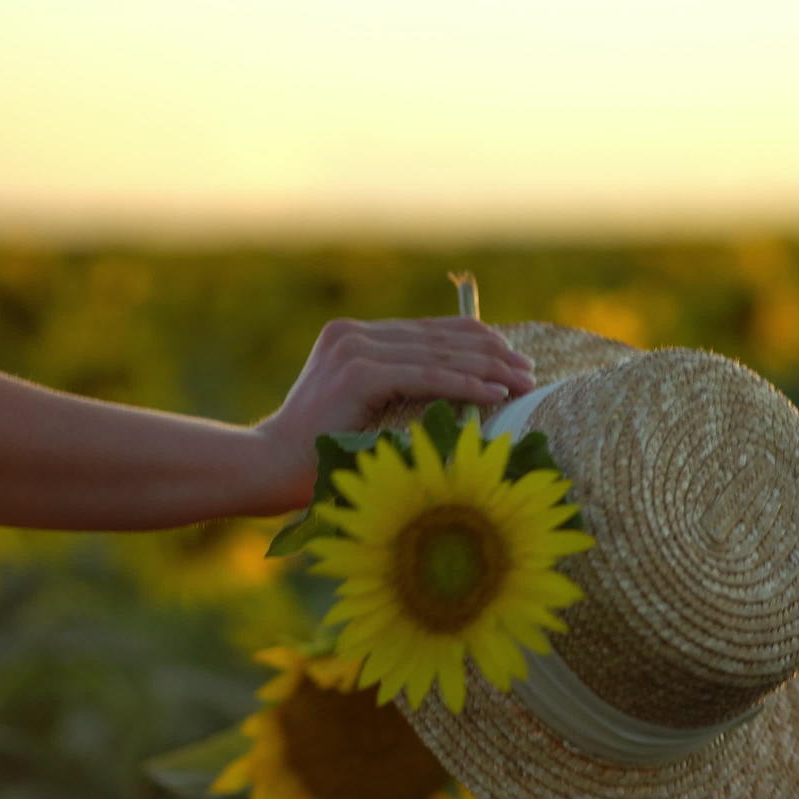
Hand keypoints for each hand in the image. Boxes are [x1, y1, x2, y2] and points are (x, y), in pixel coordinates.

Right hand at [252, 316, 535, 510]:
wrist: (269, 467)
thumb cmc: (317, 455)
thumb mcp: (363, 413)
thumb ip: (398, 392)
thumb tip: (460, 393)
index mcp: (352, 336)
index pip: (430, 330)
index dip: (477, 341)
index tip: (512, 359)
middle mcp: (352, 334)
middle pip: (440, 338)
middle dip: (491, 355)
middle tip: (528, 373)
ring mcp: (353, 349)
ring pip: (439, 355)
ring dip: (488, 370)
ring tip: (523, 383)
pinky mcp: (358, 373)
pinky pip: (427, 376)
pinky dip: (466, 386)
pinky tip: (497, 395)